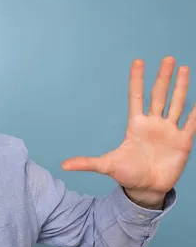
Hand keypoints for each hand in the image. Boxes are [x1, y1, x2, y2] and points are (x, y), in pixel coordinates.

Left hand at [61, 56, 194, 208]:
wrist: (146, 189)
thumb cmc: (126, 174)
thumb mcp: (106, 166)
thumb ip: (86, 163)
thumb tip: (63, 165)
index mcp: (136, 124)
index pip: (136, 96)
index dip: (137, 79)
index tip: (138, 61)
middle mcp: (153, 123)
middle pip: (159, 95)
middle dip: (163, 77)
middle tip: (167, 58)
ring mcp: (168, 130)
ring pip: (177, 103)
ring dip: (181, 86)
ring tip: (184, 68)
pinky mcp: (183, 141)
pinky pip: (192, 122)